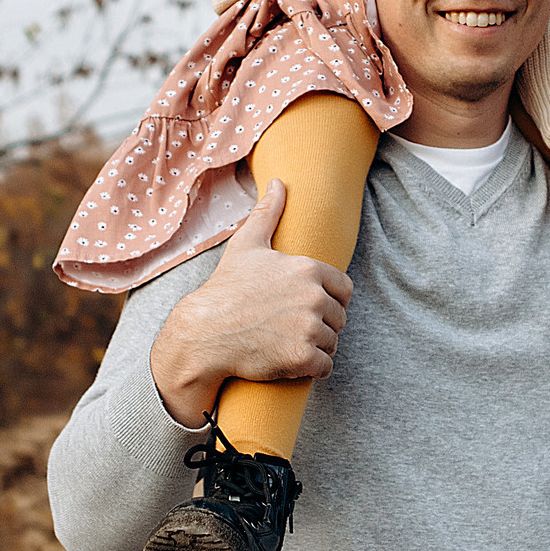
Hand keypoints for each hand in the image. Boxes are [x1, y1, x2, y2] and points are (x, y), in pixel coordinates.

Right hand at [148, 180, 350, 426]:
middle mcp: (314, 297)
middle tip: (290, 328)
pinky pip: (325, 366)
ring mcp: (309, 328)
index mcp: (309, 269)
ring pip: (332, 343)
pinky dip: (312, 368)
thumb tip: (279, 182)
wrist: (204, 334)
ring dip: (317, 348)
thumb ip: (269, 213)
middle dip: (320, 325)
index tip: (306, 307)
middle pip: (339, 318)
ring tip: (288, 343)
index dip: (328, 300)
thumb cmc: (226, 289)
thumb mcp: (247, 246)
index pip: (345, 290)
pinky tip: (291, 362)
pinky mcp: (302, 357)